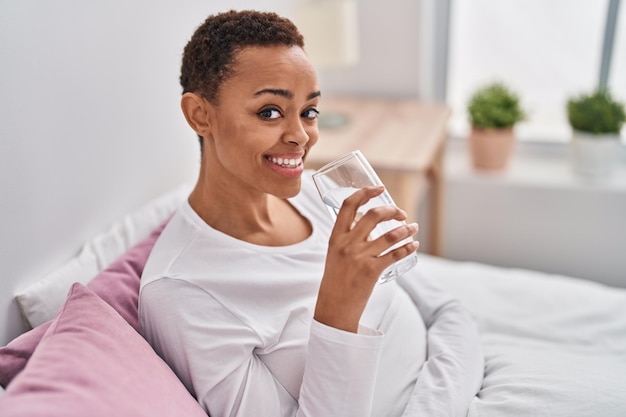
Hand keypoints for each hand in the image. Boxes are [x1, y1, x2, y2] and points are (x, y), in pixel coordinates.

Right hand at [314, 186, 418, 332]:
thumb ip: (347, 238)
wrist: (334, 308)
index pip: (348, 205)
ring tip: (414, 228)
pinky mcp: (372, 271)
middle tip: (401, 214)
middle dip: (392, 210)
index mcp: (336, 237)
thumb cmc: (336, 281)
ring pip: (390, 235)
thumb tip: (365, 223)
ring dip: (407, 229)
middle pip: (374, 215)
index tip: (379, 188)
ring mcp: (360, 257)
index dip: (365, 192)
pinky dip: (408, 248)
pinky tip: (414, 245)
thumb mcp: (334, 254)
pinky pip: (396, 254)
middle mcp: (347, 244)